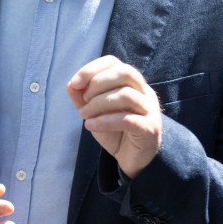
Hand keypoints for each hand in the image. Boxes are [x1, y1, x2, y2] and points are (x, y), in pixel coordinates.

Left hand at [67, 55, 161, 177]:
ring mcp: (150, 110)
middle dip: (98, 83)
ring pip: (126, 95)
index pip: (114, 63)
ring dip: (98, 104)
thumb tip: (71, 85)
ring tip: (85, 116)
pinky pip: (128, 119)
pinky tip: (90, 126)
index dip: (92, 69)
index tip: (75, 83)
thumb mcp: (94, 112)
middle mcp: (145, 92)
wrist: (132, 160)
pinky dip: (105, 121)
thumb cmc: (114, 132)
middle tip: (84, 102)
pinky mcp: (151, 129)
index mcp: (132, 84)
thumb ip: (82, 98)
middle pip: (125, 72)